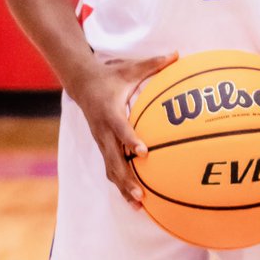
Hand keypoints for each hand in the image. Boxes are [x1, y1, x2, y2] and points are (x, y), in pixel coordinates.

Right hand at [71, 52, 177, 208]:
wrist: (81, 83)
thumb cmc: (110, 76)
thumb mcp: (130, 68)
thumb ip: (154, 64)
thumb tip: (177, 54)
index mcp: (110, 112)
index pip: (120, 129)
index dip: (130, 140)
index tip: (144, 152)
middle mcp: (103, 131)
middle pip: (113, 160)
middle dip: (127, 179)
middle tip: (142, 195)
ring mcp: (101, 141)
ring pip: (110, 169)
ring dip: (123, 188)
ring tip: (139, 205)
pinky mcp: (102, 147)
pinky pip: (110, 168)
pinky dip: (121, 184)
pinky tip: (134, 199)